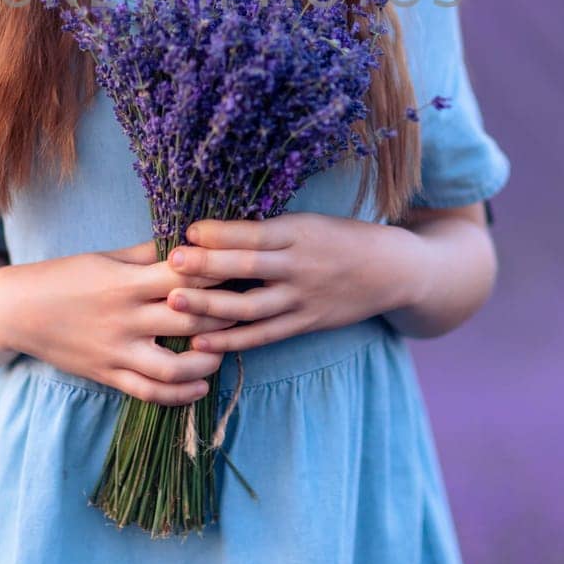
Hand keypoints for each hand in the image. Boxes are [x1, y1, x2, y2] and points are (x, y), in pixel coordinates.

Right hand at [0, 238, 239, 405]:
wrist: (15, 311)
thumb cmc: (64, 276)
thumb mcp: (105, 257)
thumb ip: (148, 254)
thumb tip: (191, 240)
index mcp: (125, 282)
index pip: (184, 277)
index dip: (218, 273)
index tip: (242, 268)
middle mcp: (123, 319)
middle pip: (189, 321)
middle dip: (224, 316)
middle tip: (247, 309)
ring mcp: (115, 351)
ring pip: (174, 367)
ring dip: (208, 360)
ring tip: (224, 348)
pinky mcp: (107, 375)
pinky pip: (150, 392)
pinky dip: (181, 394)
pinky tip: (202, 385)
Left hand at [164, 211, 417, 353]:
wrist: (392, 270)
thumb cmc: (339, 238)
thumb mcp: (307, 222)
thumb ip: (267, 229)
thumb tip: (210, 231)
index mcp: (299, 231)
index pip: (254, 233)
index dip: (221, 232)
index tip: (188, 230)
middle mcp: (299, 265)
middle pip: (248, 268)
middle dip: (208, 266)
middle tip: (171, 263)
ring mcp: (302, 298)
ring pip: (250, 307)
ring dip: (210, 306)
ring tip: (173, 303)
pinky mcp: (305, 324)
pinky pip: (264, 335)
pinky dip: (232, 340)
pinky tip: (201, 341)